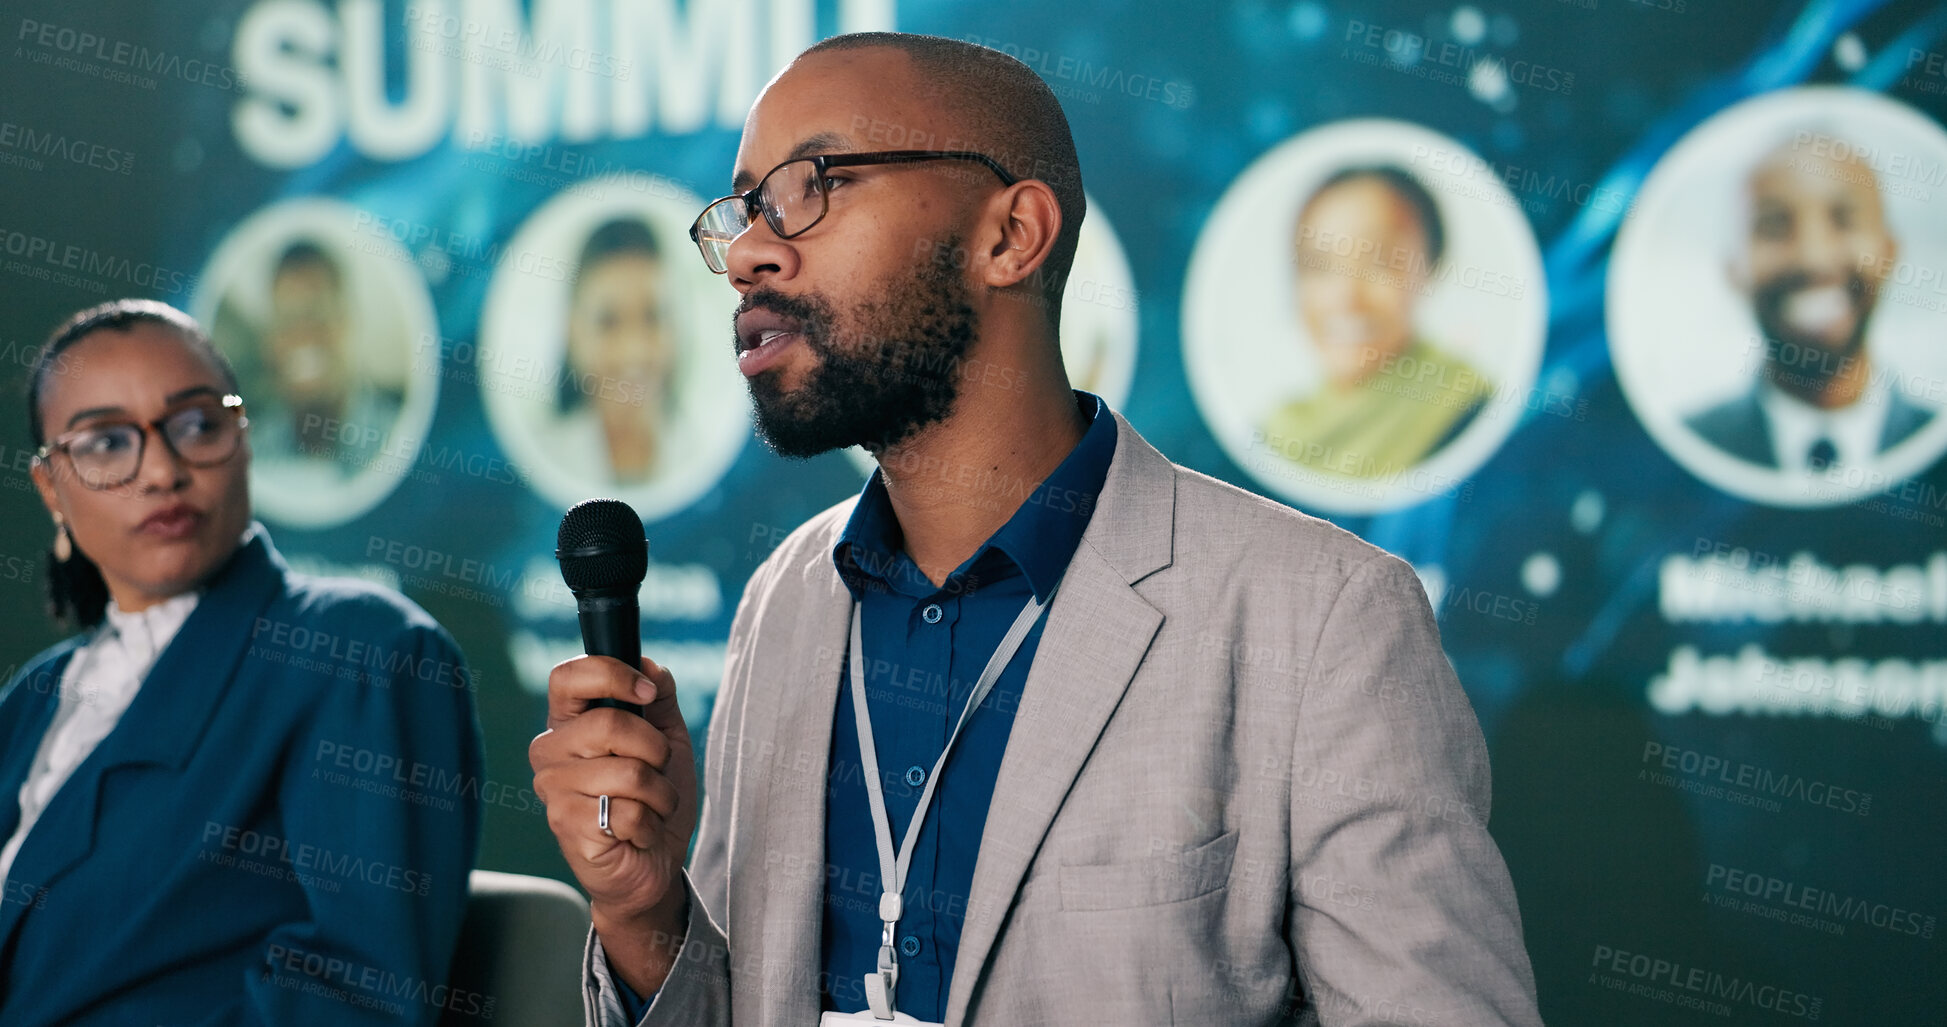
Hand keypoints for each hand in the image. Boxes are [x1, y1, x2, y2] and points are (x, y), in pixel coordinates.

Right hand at [530, 655, 696, 992]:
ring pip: (628, 771)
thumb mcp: (667, 739)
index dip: (612, 674)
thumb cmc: (654, 798)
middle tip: (657, 771)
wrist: (654, 863)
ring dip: (660, 793)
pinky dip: (650, 823)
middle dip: (655, 750)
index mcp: (569, 723)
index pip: (567, 676)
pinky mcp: (567, 826)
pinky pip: (629, 811)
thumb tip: (651, 665)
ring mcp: (554, 791)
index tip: (646, 692)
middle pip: (609, 723)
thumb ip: (659, 698)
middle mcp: (550, 752)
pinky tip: (638, 833)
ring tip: (650, 807)